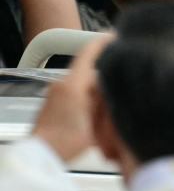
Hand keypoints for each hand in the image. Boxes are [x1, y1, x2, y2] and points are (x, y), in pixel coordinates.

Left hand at [32, 35, 112, 161]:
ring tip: (102, 120)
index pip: (89, 52)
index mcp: (73, 83)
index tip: (114, 35)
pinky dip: (86, 104)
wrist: (40, 155)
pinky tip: (91, 122)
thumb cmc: (64, 143)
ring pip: (84, 86)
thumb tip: (116, 90)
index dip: (103, 42)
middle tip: (115, 102)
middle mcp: (61, 84)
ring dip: (96, 98)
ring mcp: (55, 93)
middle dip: (106, 85)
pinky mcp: (52, 102)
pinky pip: (75, 95)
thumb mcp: (98, 123)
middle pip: (91, 74)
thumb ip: (109, 103)